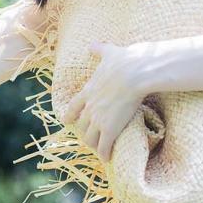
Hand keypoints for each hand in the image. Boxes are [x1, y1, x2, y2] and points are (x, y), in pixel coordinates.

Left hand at [61, 40, 146, 165]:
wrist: (135, 72)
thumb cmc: (125, 61)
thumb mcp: (109, 53)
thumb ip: (99, 50)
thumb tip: (93, 44)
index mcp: (88, 90)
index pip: (74, 106)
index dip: (69, 115)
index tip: (66, 121)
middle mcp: (90, 107)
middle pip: (82, 126)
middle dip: (85, 133)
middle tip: (91, 138)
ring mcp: (98, 120)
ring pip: (89, 139)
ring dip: (94, 145)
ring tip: (100, 150)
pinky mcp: (109, 129)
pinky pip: (103, 147)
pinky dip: (105, 154)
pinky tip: (108, 158)